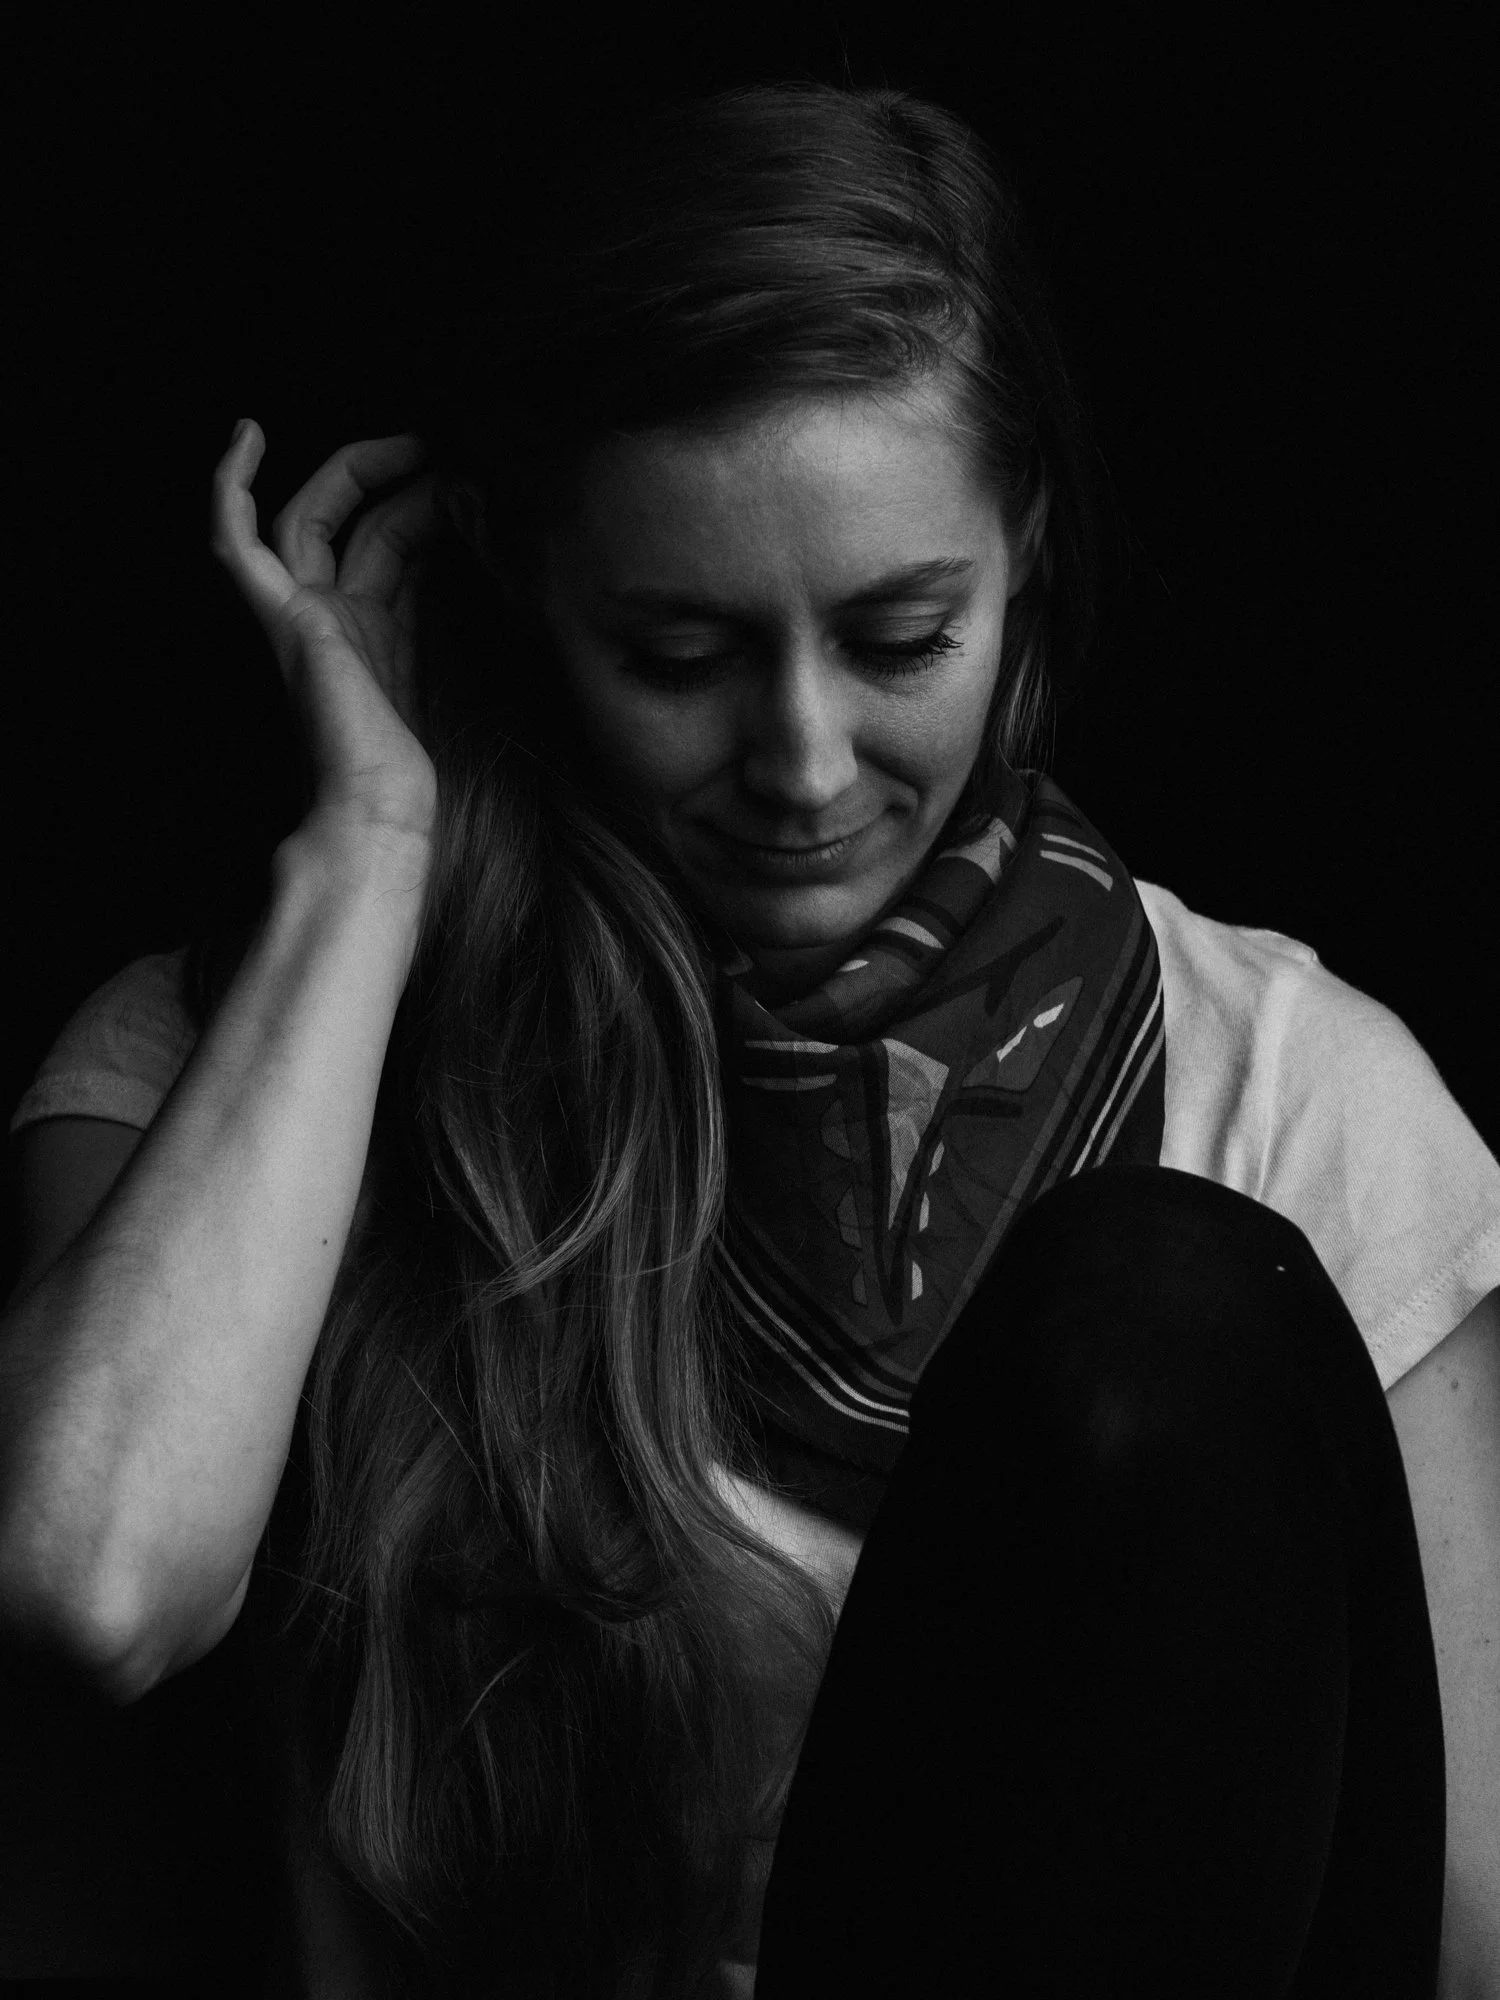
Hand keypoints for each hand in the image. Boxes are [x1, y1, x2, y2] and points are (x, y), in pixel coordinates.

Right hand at [211, 420, 446, 855]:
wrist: (379, 803)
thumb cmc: (413, 757)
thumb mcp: (443, 661)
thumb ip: (441, 606)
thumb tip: (479, 541)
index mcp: (367, 631)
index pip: (388, 545)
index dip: (423, 505)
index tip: (466, 480)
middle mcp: (329, 616)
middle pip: (348, 520)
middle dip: (392, 475)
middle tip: (442, 446)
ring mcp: (299, 615)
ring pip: (311, 517)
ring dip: (359, 470)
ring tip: (414, 440)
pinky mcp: (281, 617)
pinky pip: (236, 543)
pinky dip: (231, 488)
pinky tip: (248, 436)